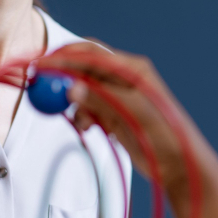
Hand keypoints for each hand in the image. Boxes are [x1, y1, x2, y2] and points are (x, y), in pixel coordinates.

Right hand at [52, 42, 209, 194]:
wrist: (178, 163)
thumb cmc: (165, 134)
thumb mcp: (133, 113)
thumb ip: (102, 99)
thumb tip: (71, 89)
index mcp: (132, 68)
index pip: (90, 54)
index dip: (63, 58)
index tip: (39, 66)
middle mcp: (123, 78)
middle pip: (83, 69)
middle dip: (62, 77)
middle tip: (40, 87)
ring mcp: (117, 96)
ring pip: (82, 90)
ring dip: (74, 102)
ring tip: (81, 121)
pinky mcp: (113, 114)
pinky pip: (87, 109)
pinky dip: (82, 116)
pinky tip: (87, 127)